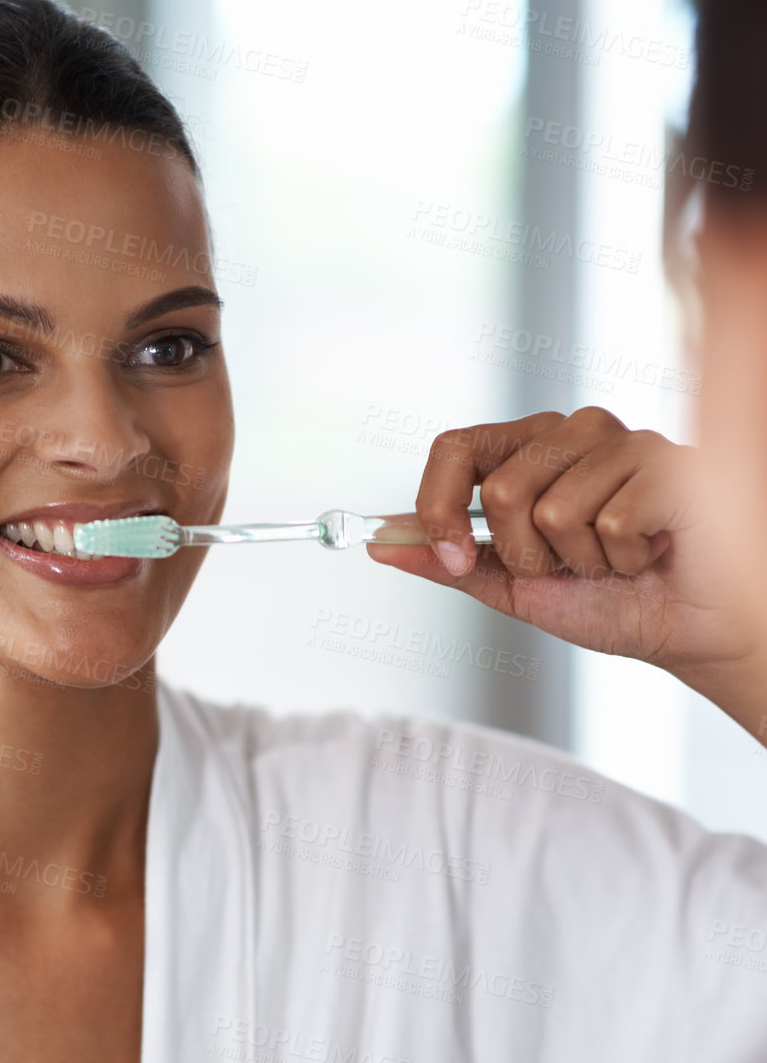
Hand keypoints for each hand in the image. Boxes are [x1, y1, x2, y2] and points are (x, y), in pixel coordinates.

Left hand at [366, 406, 766, 740]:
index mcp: (530, 447)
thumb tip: (379, 545)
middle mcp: (574, 431)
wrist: (683, 631)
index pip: (455, 447)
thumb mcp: (511, 586)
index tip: (455, 558)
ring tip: (617, 561)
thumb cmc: (609, 601)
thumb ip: (446, 561)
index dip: (440, 507)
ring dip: (582, 562)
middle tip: (573, 565)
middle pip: (503, 490)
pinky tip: (651, 554)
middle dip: (529, 555)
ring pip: (555, 510)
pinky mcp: (668, 463)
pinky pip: (611, 524)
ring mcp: (624, 440)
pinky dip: (625, 562)